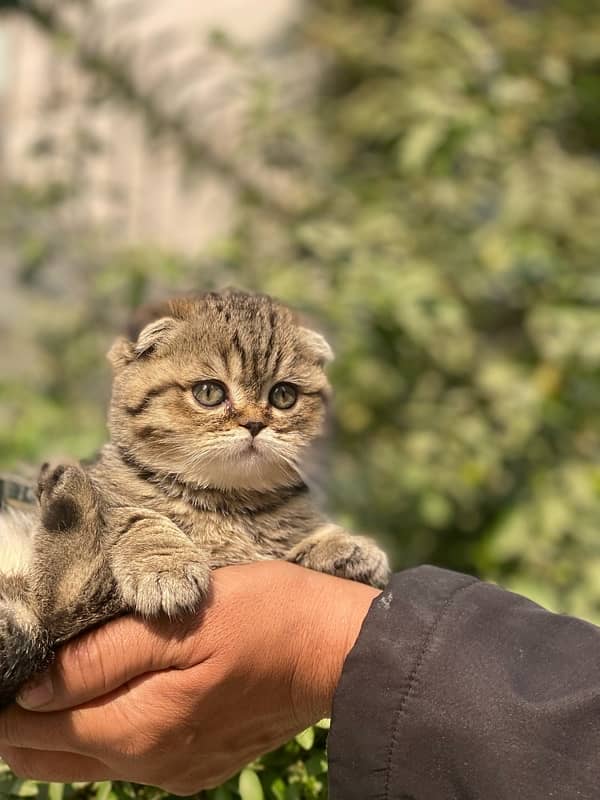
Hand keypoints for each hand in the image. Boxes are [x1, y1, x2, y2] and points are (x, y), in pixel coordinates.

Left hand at [0, 561, 378, 793]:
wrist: (337, 650)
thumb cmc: (263, 617)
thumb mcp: (180, 622)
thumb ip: (104, 656)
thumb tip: (35, 687)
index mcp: (140, 727)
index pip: (38, 724)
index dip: (8, 695)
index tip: (3, 663)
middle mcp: (150, 764)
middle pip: (53, 754)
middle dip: (18, 722)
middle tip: (11, 678)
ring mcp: (176, 771)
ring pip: (87, 761)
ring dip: (55, 729)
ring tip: (39, 692)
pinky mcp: (198, 765)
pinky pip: (127, 758)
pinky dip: (97, 734)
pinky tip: (99, 703)